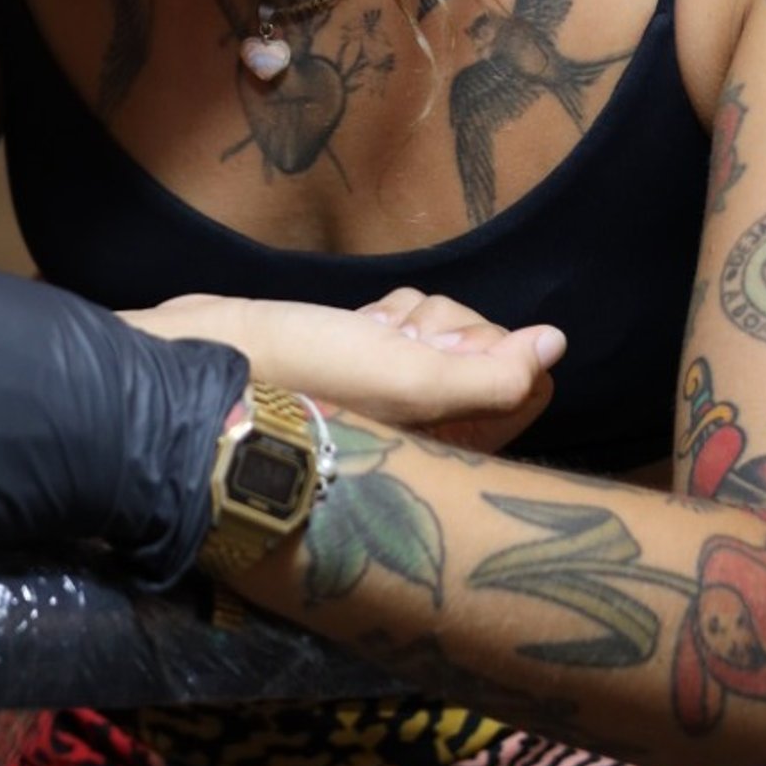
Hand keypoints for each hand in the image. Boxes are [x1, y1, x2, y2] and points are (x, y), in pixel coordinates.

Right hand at [130, 287, 562, 456]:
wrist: (208, 367)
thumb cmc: (308, 378)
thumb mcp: (412, 380)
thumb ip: (495, 372)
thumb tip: (556, 345)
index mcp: (453, 451)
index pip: (528, 384)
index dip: (495, 349)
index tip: (445, 351)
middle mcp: (433, 430)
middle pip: (487, 347)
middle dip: (443, 326)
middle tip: (392, 342)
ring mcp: (398, 396)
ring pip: (444, 328)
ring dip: (408, 316)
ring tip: (361, 333)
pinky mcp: (365, 363)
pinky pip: (405, 322)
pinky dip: (384, 314)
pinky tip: (351, 324)